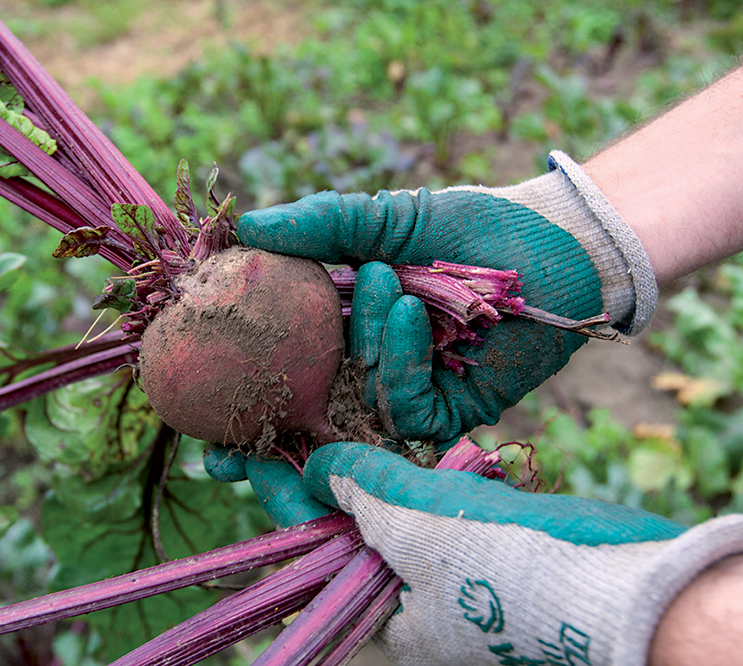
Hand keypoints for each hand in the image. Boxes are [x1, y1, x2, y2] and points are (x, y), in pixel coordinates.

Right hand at [237, 152, 657, 443]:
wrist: (550, 244)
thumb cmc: (467, 226)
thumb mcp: (385, 218)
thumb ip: (321, 223)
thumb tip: (244, 226)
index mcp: (334, 335)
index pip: (273, 379)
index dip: (234, 404)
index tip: (191, 419)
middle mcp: (362, 375)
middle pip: (301, 430)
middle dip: (267, 451)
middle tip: (230, 460)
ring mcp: (404, 400)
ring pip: (352, 422)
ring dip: (351, 364)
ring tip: (372, 287)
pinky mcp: (448, 416)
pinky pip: (405, 406)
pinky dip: (398, 358)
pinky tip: (405, 308)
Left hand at [292, 442, 742, 665]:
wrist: (620, 580)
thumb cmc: (510, 569)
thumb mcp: (419, 530)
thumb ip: (363, 492)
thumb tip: (313, 465)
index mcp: (390, 618)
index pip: (316, 551)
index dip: (283, 497)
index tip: (250, 456)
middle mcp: (417, 601)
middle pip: (351, 530)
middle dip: (323, 481)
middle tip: (292, 426)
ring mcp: (456, 572)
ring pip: (394, 512)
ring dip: (369, 468)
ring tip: (335, 418)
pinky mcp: (490, 542)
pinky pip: (434, 503)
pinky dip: (414, 472)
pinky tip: (400, 441)